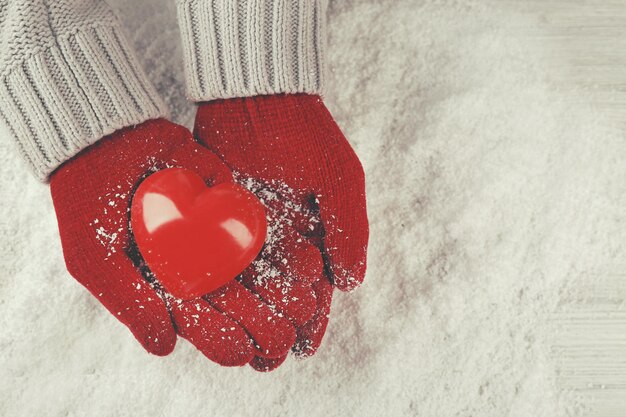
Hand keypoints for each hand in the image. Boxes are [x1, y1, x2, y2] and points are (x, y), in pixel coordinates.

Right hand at [50, 119, 318, 366]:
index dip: (218, 337)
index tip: (241, 352)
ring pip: (252, 267)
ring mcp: (213, 234)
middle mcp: (192, 264)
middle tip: (282, 336)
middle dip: (258, 319)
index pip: (196, 320)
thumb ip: (129, 303)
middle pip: (232, 299)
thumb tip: (165, 347)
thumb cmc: (89, 205)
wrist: (105, 140)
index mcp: (162, 285)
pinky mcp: (230, 204)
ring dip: (279, 288)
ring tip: (306, 305)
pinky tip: (308, 263)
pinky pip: (259, 225)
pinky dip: (283, 244)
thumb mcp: (94, 259)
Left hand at [194, 94, 369, 361]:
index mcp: (318, 233)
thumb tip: (350, 286)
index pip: (318, 286)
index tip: (304, 346)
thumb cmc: (308, 136)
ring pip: (250, 283)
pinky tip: (211, 309)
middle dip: (276, 325)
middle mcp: (284, 237)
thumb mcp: (341, 181)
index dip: (313, 318)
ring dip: (246, 314)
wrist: (260, 99)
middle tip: (268, 357)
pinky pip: (217, 258)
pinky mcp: (218, 218)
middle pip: (281, 292)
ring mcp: (249, 230)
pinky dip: (217, 284)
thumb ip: (349, 232)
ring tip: (238, 346)